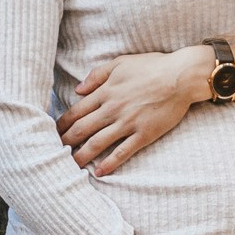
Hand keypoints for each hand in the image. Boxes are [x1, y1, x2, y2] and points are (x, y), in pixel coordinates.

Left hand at [56, 47, 210, 175]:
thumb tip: (78, 89)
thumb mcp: (120, 62)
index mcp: (105, 92)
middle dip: (65, 142)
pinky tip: (99, 172)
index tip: (53, 133)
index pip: (76, 111)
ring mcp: (128, 123)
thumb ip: (97, 75)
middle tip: (54, 152)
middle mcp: (112, 109)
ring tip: (70, 166)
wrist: (181, 76)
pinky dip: (110, 163)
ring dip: (81, 156)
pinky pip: (123, 152)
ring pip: (97, 143)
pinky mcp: (144, 134)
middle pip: (81, 130)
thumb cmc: (152, 66)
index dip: (61, 124)